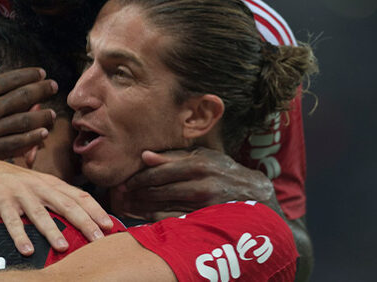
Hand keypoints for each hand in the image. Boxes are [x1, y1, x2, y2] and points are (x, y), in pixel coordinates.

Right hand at [0, 46, 59, 163]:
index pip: (14, 79)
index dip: (31, 75)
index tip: (41, 73)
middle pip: (24, 99)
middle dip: (42, 91)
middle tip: (54, 86)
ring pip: (23, 123)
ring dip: (41, 117)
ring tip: (52, 113)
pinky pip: (14, 145)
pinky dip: (31, 139)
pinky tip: (41, 134)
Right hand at [0, 155, 114, 255]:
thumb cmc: (9, 182)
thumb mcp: (35, 185)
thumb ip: (54, 198)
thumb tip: (80, 216)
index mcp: (50, 183)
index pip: (79, 196)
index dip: (96, 210)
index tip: (111, 225)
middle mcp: (38, 186)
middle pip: (65, 204)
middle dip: (84, 222)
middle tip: (99, 239)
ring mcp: (19, 193)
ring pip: (39, 213)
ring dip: (52, 231)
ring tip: (64, 248)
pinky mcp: (0, 200)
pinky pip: (11, 220)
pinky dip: (19, 235)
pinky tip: (26, 250)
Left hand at [112, 148, 279, 220]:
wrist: (256, 195)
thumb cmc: (225, 171)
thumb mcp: (204, 157)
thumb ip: (174, 156)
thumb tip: (144, 155)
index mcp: (199, 164)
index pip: (159, 171)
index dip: (139, 178)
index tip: (125, 182)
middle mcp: (201, 184)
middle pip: (159, 190)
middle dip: (136, 193)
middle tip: (120, 195)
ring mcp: (204, 205)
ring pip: (164, 207)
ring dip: (142, 207)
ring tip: (127, 206)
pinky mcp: (205, 219)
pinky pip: (174, 220)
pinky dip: (156, 219)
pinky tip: (145, 216)